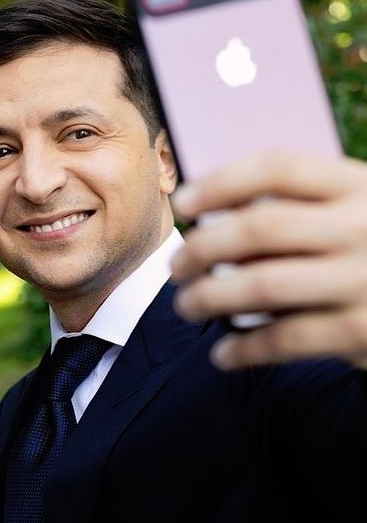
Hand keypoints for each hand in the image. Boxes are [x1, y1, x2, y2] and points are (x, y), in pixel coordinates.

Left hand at [170, 151, 366, 369]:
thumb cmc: (366, 250)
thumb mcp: (349, 213)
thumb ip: (296, 210)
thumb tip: (207, 221)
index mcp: (357, 185)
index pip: (278, 167)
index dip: (220, 182)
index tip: (182, 202)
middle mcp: (364, 226)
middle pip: (260, 227)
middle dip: (201, 247)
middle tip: (175, 267)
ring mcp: (365, 279)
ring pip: (262, 285)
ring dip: (208, 298)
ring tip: (186, 305)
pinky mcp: (363, 331)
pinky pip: (285, 339)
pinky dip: (244, 349)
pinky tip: (222, 354)